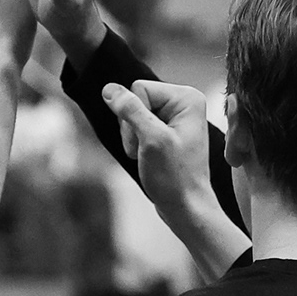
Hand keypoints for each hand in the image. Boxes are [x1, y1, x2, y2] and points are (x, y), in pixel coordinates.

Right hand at [103, 78, 248, 282]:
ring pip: (131, 114)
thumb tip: (109, 89)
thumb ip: (130, 110)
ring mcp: (174, 117)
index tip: (149, 141)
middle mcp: (183, 102)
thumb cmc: (174, 176)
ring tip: (148, 156)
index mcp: (187, 97)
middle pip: (134, 99)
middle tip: (147, 150)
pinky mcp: (165, 130)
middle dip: (132, 127)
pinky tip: (146, 156)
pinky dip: (135, 142)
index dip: (134, 115)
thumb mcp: (151, 139)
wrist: (185, 207)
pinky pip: (136, 126)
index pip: (139, 88)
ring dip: (132, 137)